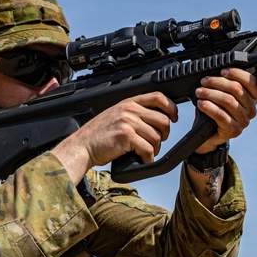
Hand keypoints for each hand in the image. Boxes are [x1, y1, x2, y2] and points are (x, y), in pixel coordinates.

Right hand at [51, 92, 177, 182]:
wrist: (82, 146)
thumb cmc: (99, 135)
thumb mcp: (117, 116)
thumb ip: (135, 114)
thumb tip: (159, 120)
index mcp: (129, 102)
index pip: (158, 97)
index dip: (171, 107)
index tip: (174, 117)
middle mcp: (129, 109)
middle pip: (163, 120)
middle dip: (163, 135)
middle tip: (154, 143)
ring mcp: (128, 121)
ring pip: (157, 137)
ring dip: (155, 149)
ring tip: (144, 153)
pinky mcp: (127, 136)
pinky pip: (148, 149)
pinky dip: (147, 158)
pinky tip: (140, 160)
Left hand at [192, 68, 256, 152]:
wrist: (209, 134)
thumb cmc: (217, 112)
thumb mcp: (224, 95)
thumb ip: (226, 85)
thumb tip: (216, 73)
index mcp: (253, 98)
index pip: (251, 82)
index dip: (237, 73)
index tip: (223, 71)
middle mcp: (251, 110)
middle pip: (237, 89)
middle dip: (217, 82)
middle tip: (204, 81)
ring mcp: (243, 121)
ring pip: (228, 101)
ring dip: (210, 93)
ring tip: (200, 92)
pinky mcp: (233, 130)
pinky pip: (220, 115)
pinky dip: (209, 107)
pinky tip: (201, 104)